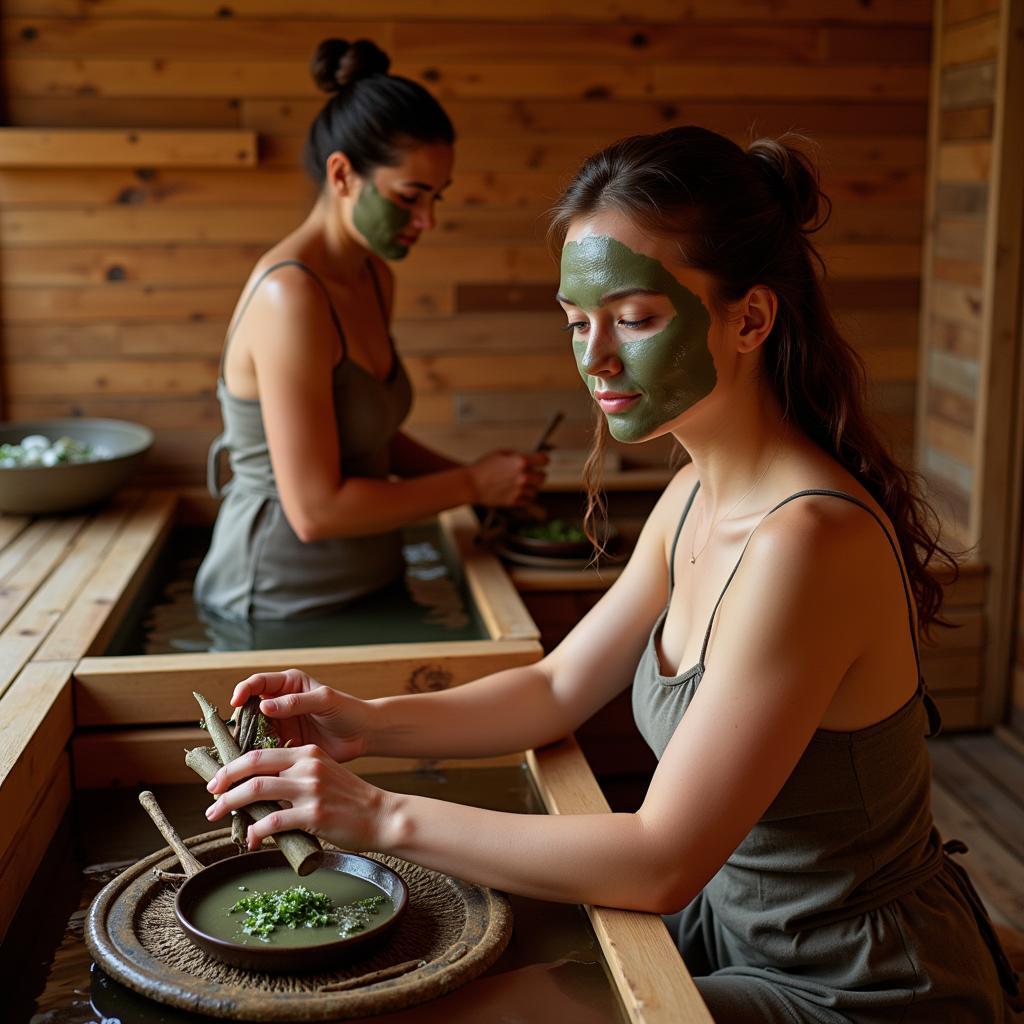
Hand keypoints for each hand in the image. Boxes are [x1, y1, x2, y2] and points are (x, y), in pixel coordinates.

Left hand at [204, 744, 389, 850]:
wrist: (381, 815)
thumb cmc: (349, 800)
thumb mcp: (322, 775)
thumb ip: (293, 778)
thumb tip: (256, 795)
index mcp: (307, 753)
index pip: (260, 752)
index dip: (233, 766)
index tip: (218, 781)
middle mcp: (307, 765)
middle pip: (253, 766)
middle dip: (224, 782)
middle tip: (211, 798)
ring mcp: (311, 789)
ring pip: (257, 790)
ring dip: (230, 804)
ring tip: (217, 815)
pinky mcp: (314, 814)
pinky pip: (273, 821)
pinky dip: (255, 831)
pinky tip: (251, 839)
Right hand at [229, 669, 368, 761]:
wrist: (362, 734)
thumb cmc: (348, 710)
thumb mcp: (324, 700)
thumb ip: (295, 702)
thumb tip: (264, 705)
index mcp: (288, 684)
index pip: (258, 683)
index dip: (243, 690)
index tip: (236, 702)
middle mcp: (279, 703)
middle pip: (249, 709)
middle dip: (238, 721)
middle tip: (232, 735)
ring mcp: (280, 725)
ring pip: (252, 731)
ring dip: (244, 742)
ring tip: (237, 754)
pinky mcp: (283, 745)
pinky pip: (263, 750)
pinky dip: (256, 757)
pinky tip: (252, 765)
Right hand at [468, 450, 547, 507]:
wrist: (470, 485)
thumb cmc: (483, 467)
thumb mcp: (500, 452)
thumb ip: (517, 455)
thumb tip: (529, 458)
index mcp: (520, 461)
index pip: (544, 460)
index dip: (543, 460)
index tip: (541, 461)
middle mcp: (523, 476)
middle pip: (543, 477)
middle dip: (537, 475)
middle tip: (530, 474)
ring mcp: (519, 490)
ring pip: (535, 490)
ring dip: (530, 487)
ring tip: (520, 484)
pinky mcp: (514, 501)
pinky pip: (527, 501)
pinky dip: (524, 497)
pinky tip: (516, 492)